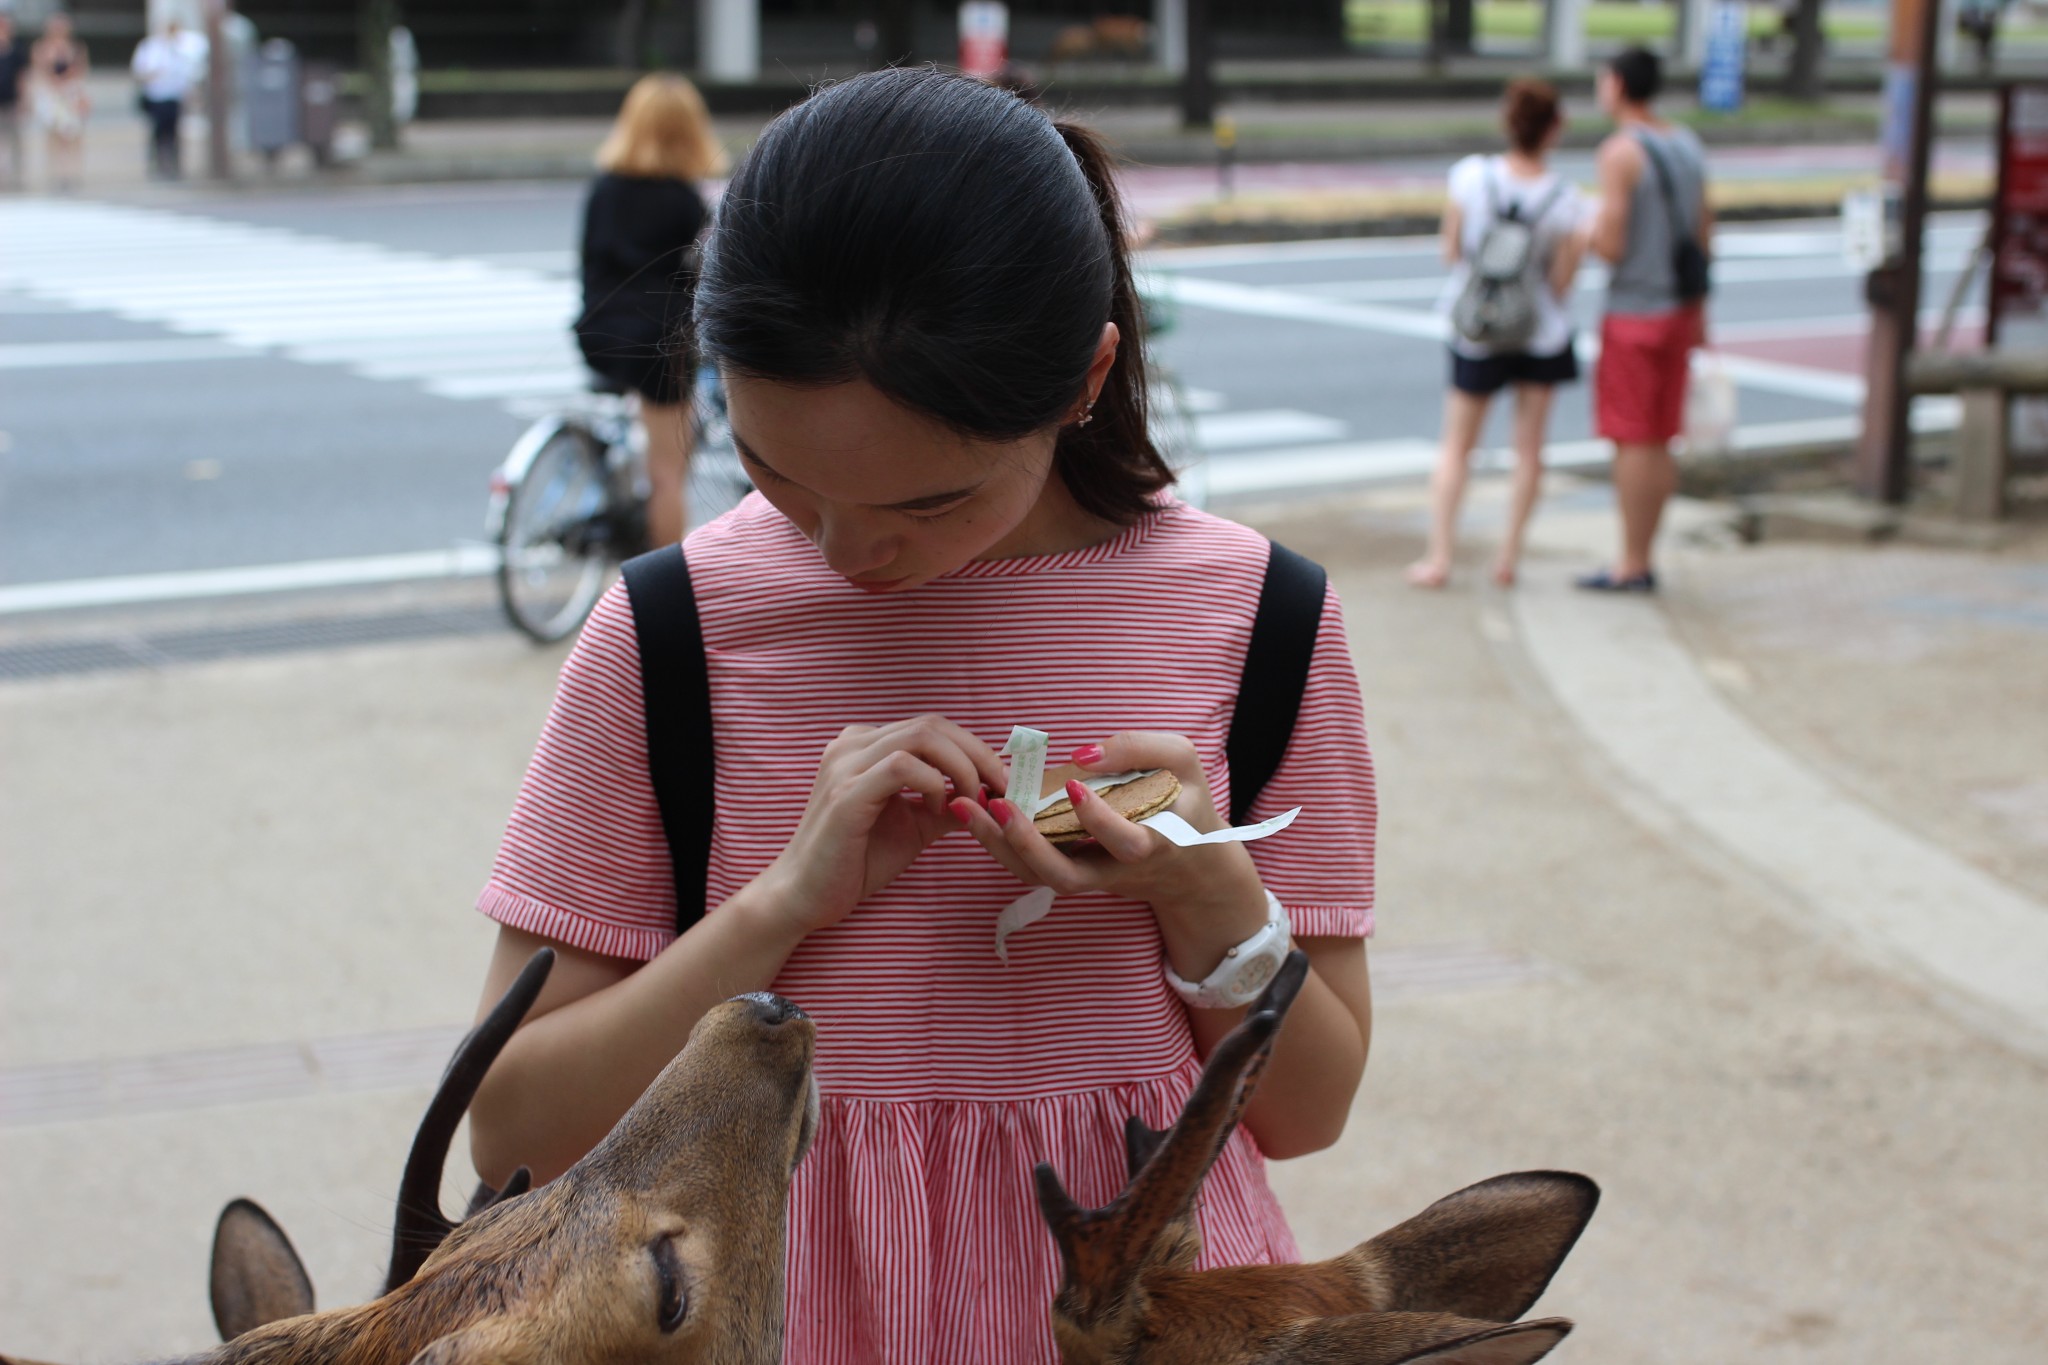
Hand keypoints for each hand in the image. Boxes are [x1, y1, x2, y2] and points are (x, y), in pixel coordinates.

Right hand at [752, 716, 1007, 939]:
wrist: (807, 895)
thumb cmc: (855, 860)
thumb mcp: (913, 826)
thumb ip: (944, 805)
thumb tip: (987, 795)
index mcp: (865, 746)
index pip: (932, 728)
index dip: (974, 749)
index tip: (1002, 780)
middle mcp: (852, 745)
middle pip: (932, 725)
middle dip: (977, 753)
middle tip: (1001, 787)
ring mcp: (846, 764)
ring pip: (921, 736)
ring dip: (961, 766)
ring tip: (973, 799)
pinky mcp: (846, 792)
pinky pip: (902, 766)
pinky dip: (933, 782)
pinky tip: (938, 807)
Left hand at [950, 731, 1267, 947]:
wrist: (1190, 866)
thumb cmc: (1186, 803)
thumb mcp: (1183, 764)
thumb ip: (1140, 749)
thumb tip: (1083, 754)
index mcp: (1154, 845)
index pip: (1125, 843)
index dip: (1098, 819)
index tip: (1072, 783)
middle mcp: (1115, 871)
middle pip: (1065, 877)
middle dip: (1027, 844)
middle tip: (999, 804)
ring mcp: (1088, 877)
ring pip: (1037, 877)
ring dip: (998, 845)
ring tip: (968, 805)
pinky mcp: (1069, 872)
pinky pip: (1028, 867)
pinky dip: (999, 841)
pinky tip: (978, 809)